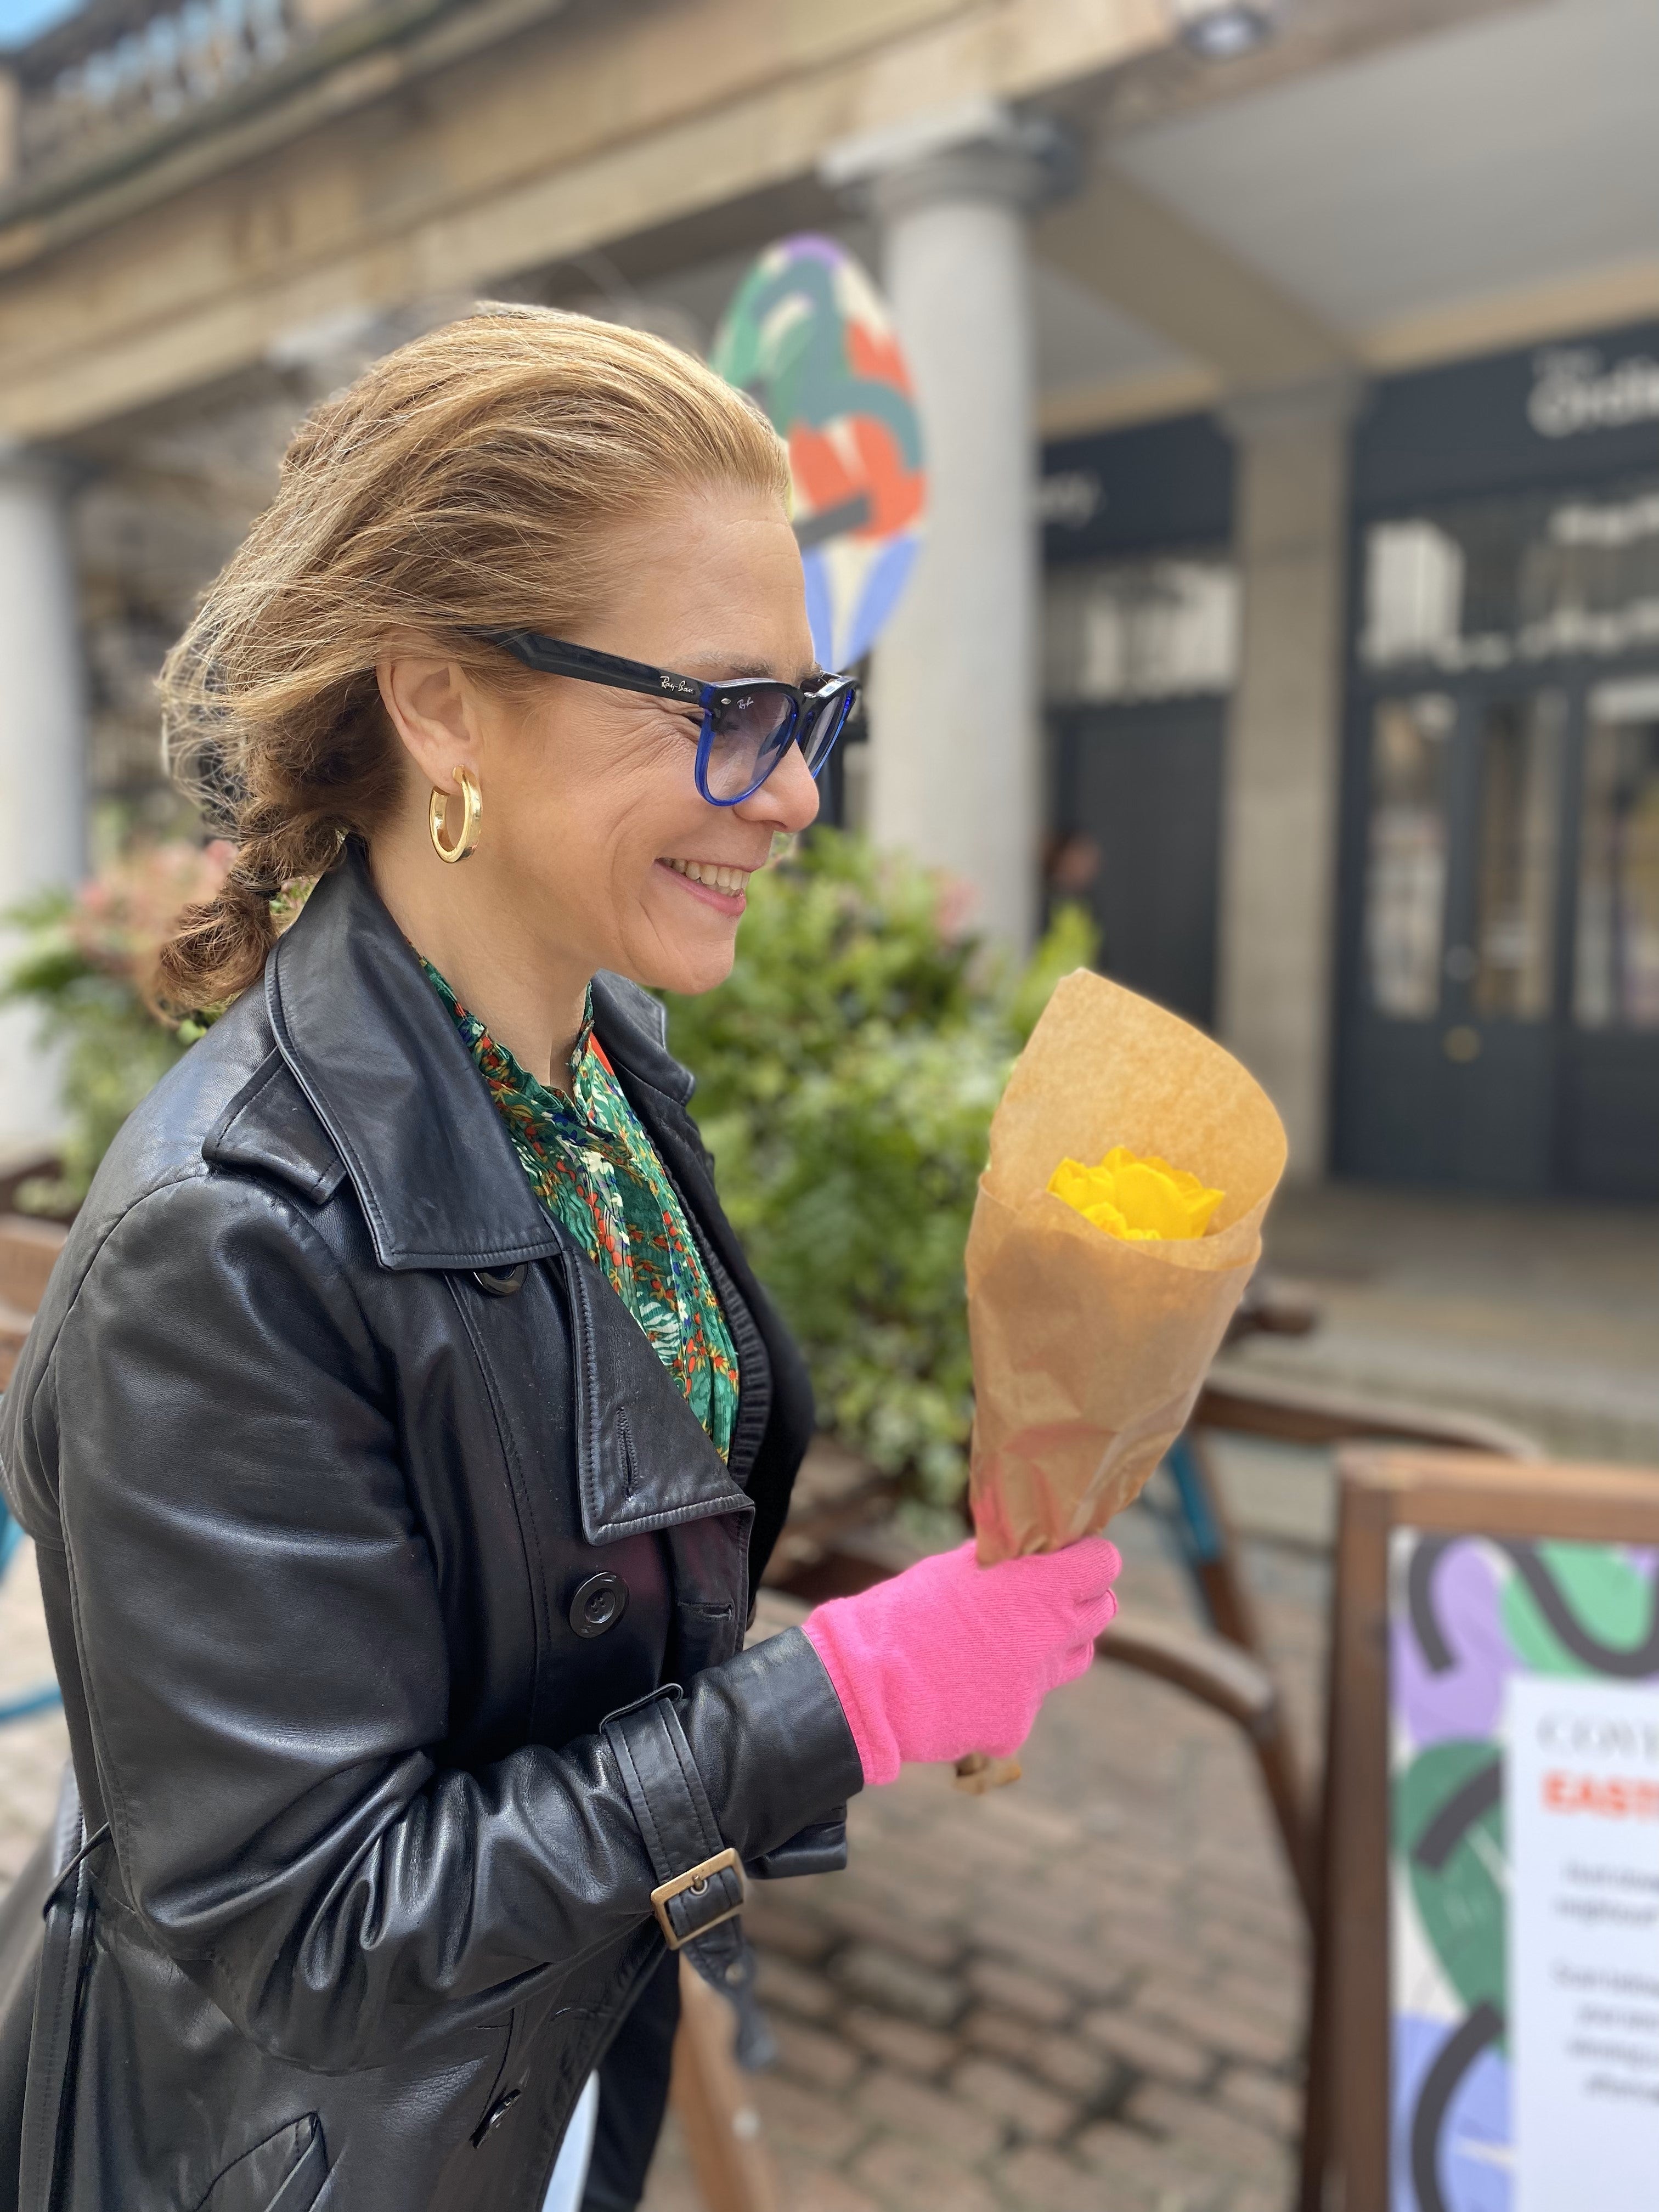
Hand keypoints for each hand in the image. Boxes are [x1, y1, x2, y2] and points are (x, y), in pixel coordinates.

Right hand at [802, 1537, 1119, 1786]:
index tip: (1070, 1560)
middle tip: (1041, 1601)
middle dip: (1077, 1603)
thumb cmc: (906, 1612)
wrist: (868, 1683)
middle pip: (1100, 1613)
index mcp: (1040, 1587)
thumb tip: (1027, 1554)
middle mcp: (1051, 1636)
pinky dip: (1004, 1696)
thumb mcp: (956, 1568)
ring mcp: (1037, 1686)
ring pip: (1072, 1660)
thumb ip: (1005, 1564)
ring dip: (1052, 1649)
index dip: (1088, 1560)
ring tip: (1003, 1644)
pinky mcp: (1016, 1725)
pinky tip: (964, 1689)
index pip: (1104, 1564)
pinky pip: (1025, 1704)